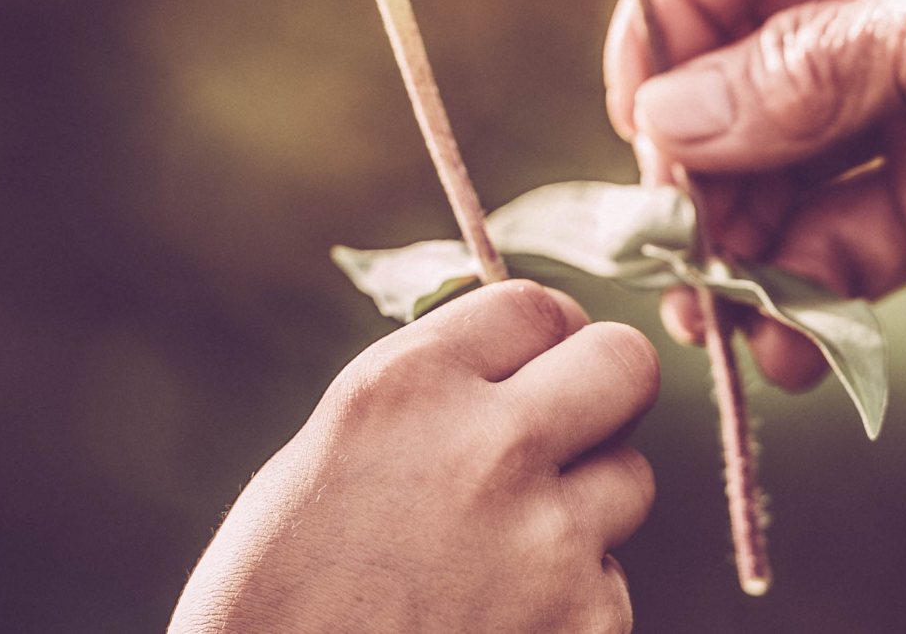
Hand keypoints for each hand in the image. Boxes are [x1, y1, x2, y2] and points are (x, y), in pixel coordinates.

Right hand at [169, 280, 658, 633]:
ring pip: (631, 479)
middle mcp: (491, 447)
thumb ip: (425, 400)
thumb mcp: (327, 456)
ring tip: (502, 557)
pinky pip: (611, 583)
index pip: (535, 305)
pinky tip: (497, 626)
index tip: (535, 368)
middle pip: (624, 362)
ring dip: (585, 507)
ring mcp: (550, 540)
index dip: (543, 339)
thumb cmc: (274, 599)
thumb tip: (512, 368)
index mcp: (407, 387)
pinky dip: (571, 603)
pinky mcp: (589, 624)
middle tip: (569, 433)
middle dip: (603, 392)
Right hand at [606, 0, 905, 387]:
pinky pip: (835, 232)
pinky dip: (799, 282)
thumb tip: (666, 131)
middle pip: (743, 41)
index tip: (644, 104)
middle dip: (696, 134)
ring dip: (736, 225)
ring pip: (778, 148)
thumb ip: (800, 72)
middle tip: (664, 225)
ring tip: (712, 304)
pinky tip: (783, 339)